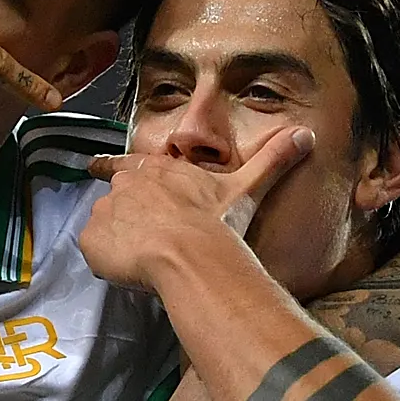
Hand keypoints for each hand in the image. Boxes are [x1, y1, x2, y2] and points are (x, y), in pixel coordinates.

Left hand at [77, 126, 314, 290]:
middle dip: (124, 211)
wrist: (188, 254)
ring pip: (104, 222)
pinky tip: (124, 267)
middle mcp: (126, 184)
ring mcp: (106, 211)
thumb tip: (306, 134)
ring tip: (136, 255)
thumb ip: (273, 159)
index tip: (95, 167)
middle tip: (139, 232)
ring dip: (115, 235)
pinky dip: (103, 256)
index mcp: (158, 170)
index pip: (127, 163)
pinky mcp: (92, 239)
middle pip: (116, 195)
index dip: (111, 166)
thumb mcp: (247, 188)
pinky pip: (92, 248)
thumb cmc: (216, 223)